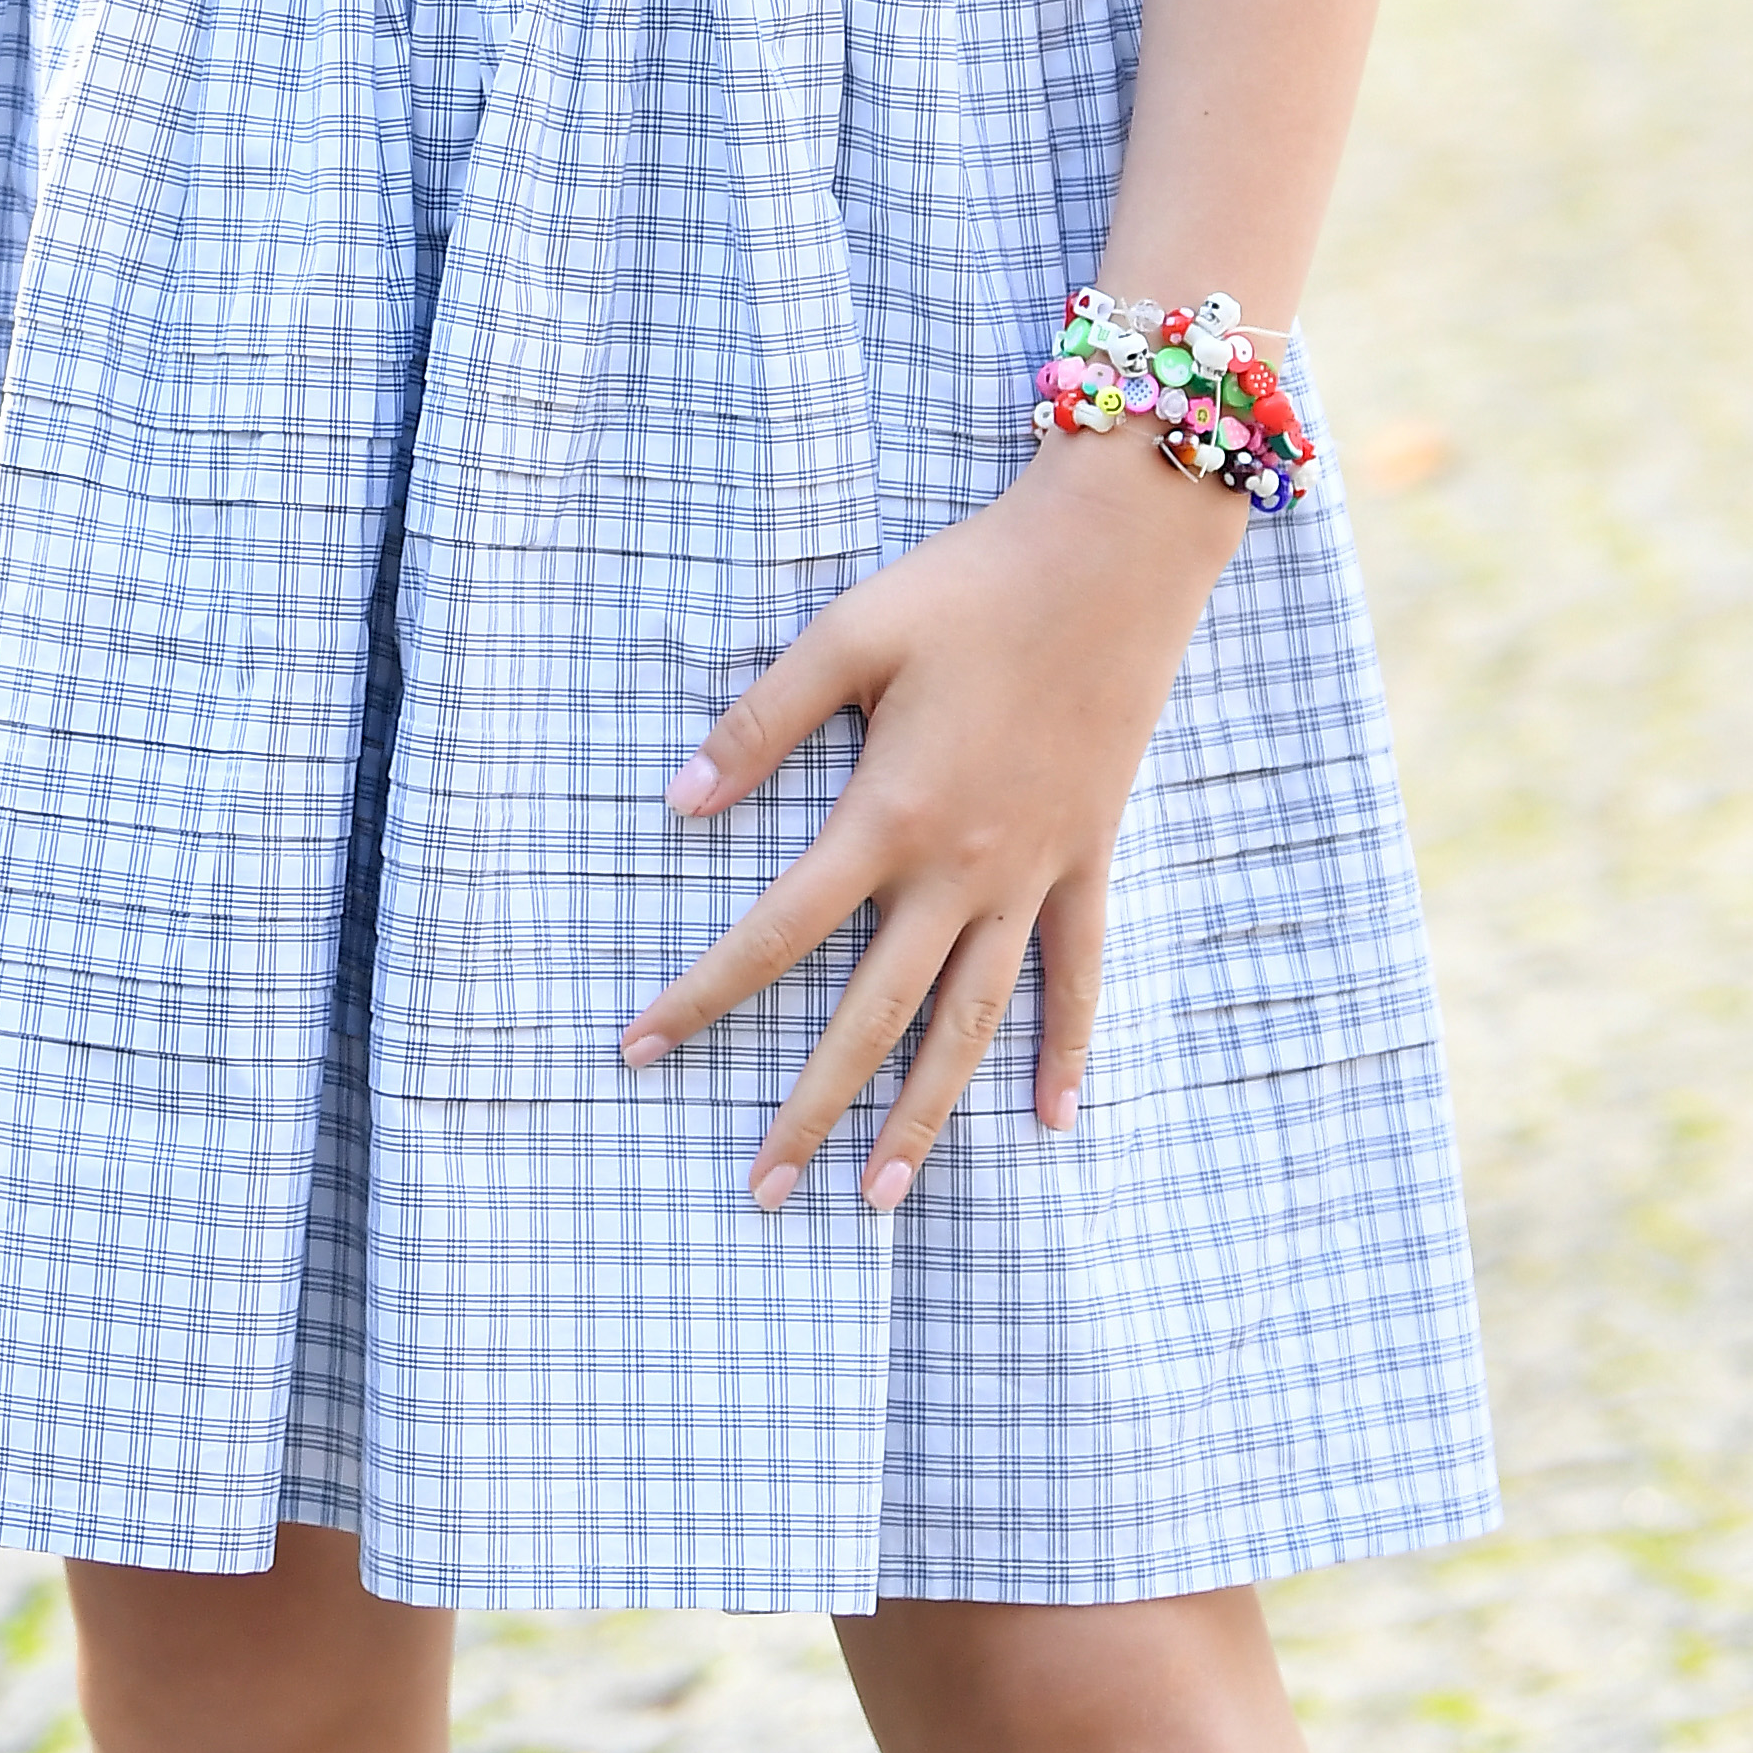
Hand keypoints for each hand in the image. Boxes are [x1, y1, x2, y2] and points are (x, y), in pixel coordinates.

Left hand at [617, 436, 1239, 1200]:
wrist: (1113, 557)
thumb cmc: (969, 583)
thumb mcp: (850, 634)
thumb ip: (763, 721)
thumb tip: (677, 802)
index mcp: (888, 815)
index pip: (775, 932)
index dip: (702, 994)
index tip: (639, 1051)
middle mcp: (961, 870)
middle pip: (872, 1016)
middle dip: (810, 1109)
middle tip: (759, 1194)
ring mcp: (1033, 873)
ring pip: (971, 1024)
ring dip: (924, 1113)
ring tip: (880, 1195)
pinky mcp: (1087, 856)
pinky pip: (1077, 975)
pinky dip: (1066, 1049)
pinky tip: (1053, 1119)